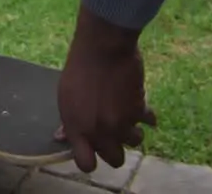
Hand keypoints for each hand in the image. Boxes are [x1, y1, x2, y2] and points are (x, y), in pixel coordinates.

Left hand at [56, 4, 157, 171]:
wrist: (103, 47)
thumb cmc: (79, 69)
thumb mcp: (65, 97)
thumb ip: (69, 121)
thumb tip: (62, 136)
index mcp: (78, 129)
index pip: (86, 164)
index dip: (90, 160)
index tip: (92, 151)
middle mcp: (100, 132)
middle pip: (115, 160)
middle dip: (115, 149)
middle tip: (113, 135)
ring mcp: (122, 123)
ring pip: (135, 142)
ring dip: (133, 132)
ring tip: (127, 118)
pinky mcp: (139, 110)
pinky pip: (149, 122)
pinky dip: (148, 116)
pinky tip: (143, 108)